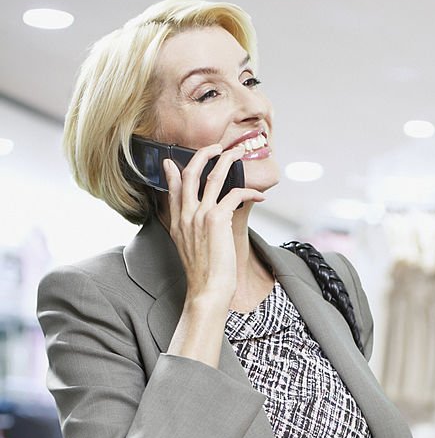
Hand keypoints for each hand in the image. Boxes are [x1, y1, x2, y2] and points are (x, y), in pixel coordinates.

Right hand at [163, 143, 265, 310]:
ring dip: (227, 161)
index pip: (172, 187)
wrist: (207, 290)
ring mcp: (200, 215)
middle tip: (217, 147)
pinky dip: (249, 192)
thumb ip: (189, 228)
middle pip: (191, 172)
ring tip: (238, 155)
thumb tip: (198, 222)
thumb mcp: (188, 248)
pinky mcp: (217, 219)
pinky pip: (234, 194)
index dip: (174, 170)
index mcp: (177, 221)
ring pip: (213, 176)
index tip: (174, 160)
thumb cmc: (204, 274)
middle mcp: (186, 214)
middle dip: (204, 153)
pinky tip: (259, 196)